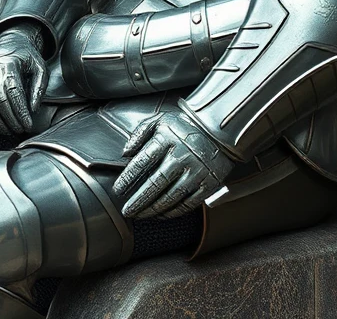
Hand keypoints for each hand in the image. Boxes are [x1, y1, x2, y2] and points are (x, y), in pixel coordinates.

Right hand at [0, 24, 46, 134]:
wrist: (6, 42)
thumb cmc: (25, 57)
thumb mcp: (39, 67)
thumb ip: (39, 88)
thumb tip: (33, 110)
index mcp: (8, 65)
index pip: (14, 93)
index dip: (20, 112)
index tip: (28, 125)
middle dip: (10, 121)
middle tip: (20, 130)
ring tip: (9, 131)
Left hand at [113, 109, 233, 219]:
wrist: (218, 130)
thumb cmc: (184, 127)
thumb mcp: (160, 120)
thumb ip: (139, 133)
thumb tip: (125, 153)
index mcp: (167, 139)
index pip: (143, 162)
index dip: (128, 178)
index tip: (118, 190)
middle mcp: (181, 156)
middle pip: (156, 183)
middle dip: (139, 200)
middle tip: (127, 211)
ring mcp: (196, 171)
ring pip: (171, 197)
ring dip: (153, 209)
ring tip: (141, 215)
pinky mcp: (208, 184)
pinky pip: (188, 203)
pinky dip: (173, 212)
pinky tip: (162, 214)